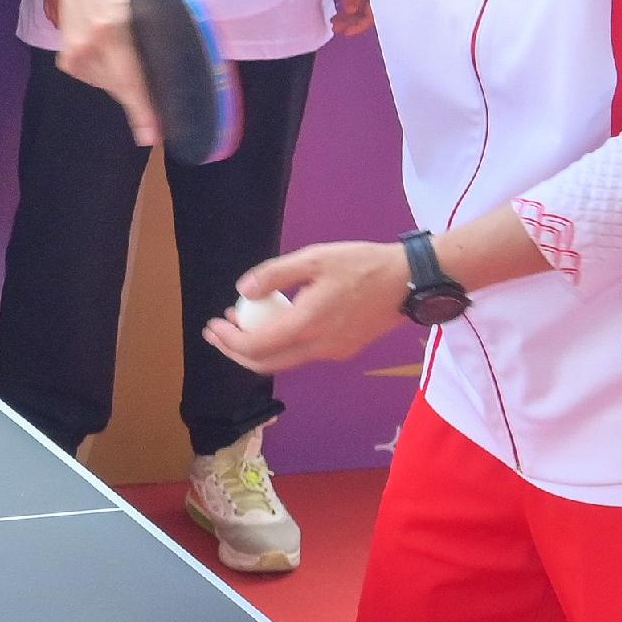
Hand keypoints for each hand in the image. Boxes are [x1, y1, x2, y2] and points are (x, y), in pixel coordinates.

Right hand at [53, 0, 164, 146]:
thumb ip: (169, 28)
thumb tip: (193, 63)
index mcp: (109, 30)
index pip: (128, 81)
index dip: (142, 111)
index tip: (151, 135)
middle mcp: (86, 46)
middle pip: (120, 89)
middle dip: (141, 104)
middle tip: (158, 121)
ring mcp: (73, 54)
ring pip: (109, 87)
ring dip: (127, 87)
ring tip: (140, 77)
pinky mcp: (66, 59)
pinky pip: (97, 81)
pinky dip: (111, 79)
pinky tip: (121, 65)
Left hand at [207, 240, 407, 372]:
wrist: (411, 281)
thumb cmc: (363, 265)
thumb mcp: (315, 259)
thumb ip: (276, 274)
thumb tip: (243, 290)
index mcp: (309, 326)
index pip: (257, 347)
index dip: (228, 341)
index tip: (211, 325)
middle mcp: (320, 348)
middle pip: (266, 363)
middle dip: (234, 350)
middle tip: (215, 331)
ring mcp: (334, 352)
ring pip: (284, 361)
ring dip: (256, 346)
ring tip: (238, 320)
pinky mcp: (344, 349)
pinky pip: (302, 353)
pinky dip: (279, 343)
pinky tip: (272, 320)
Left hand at [333, 0, 372, 37]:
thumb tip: (351, 11)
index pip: (373, 13)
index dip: (359, 25)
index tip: (344, 32)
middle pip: (370, 11)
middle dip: (352, 21)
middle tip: (335, 27)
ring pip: (367, 4)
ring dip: (352, 14)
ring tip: (335, 20)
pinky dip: (355, 2)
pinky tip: (344, 9)